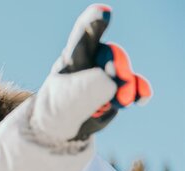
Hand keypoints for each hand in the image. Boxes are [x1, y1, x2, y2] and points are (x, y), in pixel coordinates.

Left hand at [31, 4, 150, 143]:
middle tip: (117, 78)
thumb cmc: (56, 110)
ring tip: (120, 101)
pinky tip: (142, 97)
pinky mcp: (119, 89)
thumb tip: (111, 83)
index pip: (82, 38)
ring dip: (126, 86)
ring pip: (123, 73)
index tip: (103, 13)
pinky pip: (135, 87)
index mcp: (72, 59)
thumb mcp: (62, 103)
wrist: (61, 129)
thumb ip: (85, 91)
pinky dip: (139, 91)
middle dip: (116, 65)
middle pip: (109, 55)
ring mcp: (107, 74)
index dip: (93, 24)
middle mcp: (92, 61)